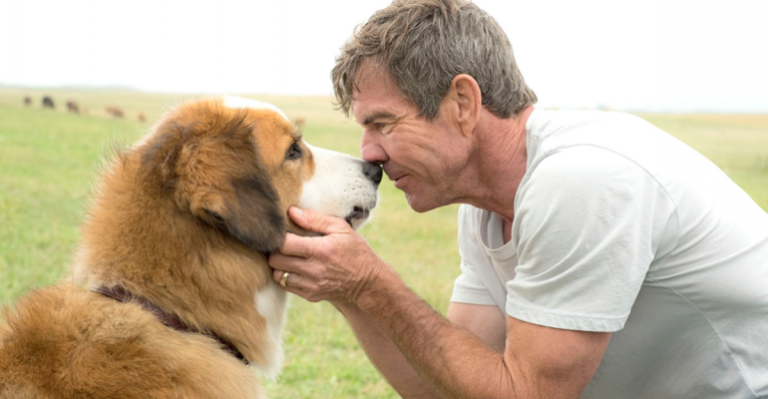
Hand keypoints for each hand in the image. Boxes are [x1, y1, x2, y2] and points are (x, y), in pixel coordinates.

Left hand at [269, 207, 388, 303]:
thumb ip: (316, 219)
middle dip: (275, 250)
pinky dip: (286, 277)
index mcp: (320, 249)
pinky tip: (296, 269)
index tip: (282, 232)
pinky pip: (286, 286)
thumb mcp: (342, 229)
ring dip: (279, 265)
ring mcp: (311, 284)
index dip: (277, 236)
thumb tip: (292, 212)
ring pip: (278, 275)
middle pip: (276, 260)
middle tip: (283, 244)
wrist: (368, 283)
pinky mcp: (310, 295)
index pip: (283, 244)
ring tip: (289, 257)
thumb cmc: (355, 251)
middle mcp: (313, 269)